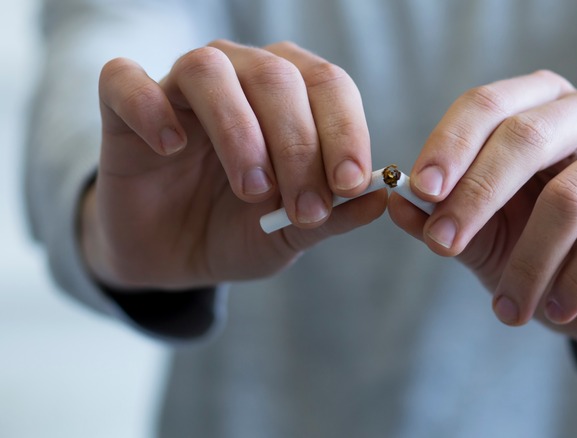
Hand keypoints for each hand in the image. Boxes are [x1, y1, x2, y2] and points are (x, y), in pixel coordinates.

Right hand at [81, 40, 385, 289]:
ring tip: (252, 189)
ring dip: (238, 130)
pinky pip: (126, 83)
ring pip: (209, 71)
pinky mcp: (124, 105)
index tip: (351, 183)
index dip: (345, 131)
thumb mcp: (291, 233)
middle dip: (298, 145)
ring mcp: (180, 87)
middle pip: (276, 78)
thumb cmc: (239, 231)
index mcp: (291, 95)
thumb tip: (381, 197)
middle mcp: (240, 75)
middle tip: (304, 207)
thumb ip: (334, 215)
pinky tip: (171, 147)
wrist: (172, 255)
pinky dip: (151, 109)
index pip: (328, 86)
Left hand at [389, 70, 576, 355]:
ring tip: (507, 309)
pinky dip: (576, 279)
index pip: (488, 104)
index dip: (450, 145)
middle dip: (477, 195)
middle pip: (526, 136)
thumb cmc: (542, 254)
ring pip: (570, 196)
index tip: (420, 190)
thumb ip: (440, 219)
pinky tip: (556, 310)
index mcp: (539, 108)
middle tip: (444, 245)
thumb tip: (393, 202)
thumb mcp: (482, 239)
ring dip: (528, 261)